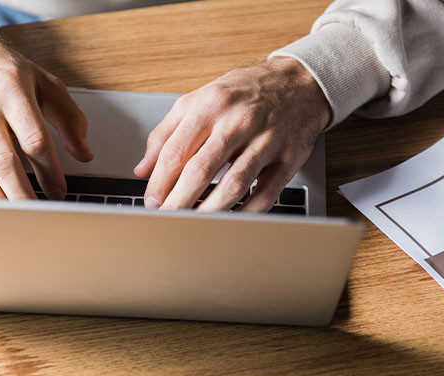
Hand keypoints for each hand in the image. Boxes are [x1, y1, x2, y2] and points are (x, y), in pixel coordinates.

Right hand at [0, 30, 92, 199]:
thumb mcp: (43, 82)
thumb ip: (69, 117)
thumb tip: (84, 153)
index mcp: (11, 92)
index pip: (34, 140)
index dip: (50, 172)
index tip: (59, 193)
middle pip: (3, 161)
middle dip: (22, 194)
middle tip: (37, 215)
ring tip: (11, 219)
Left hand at [133, 57, 329, 211]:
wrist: (299, 82)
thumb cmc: (247, 92)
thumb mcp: (201, 98)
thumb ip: (167, 132)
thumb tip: (143, 168)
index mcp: (211, 105)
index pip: (176, 151)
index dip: (159, 182)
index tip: (151, 201)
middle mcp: (238, 122)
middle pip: (201, 170)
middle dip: (178, 201)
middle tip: (166, 219)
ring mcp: (266, 141)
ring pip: (233, 185)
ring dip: (209, 211)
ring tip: (193, 225)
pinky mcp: (289, 158)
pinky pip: (266, 194)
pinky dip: (247, 213)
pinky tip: (231, 221)